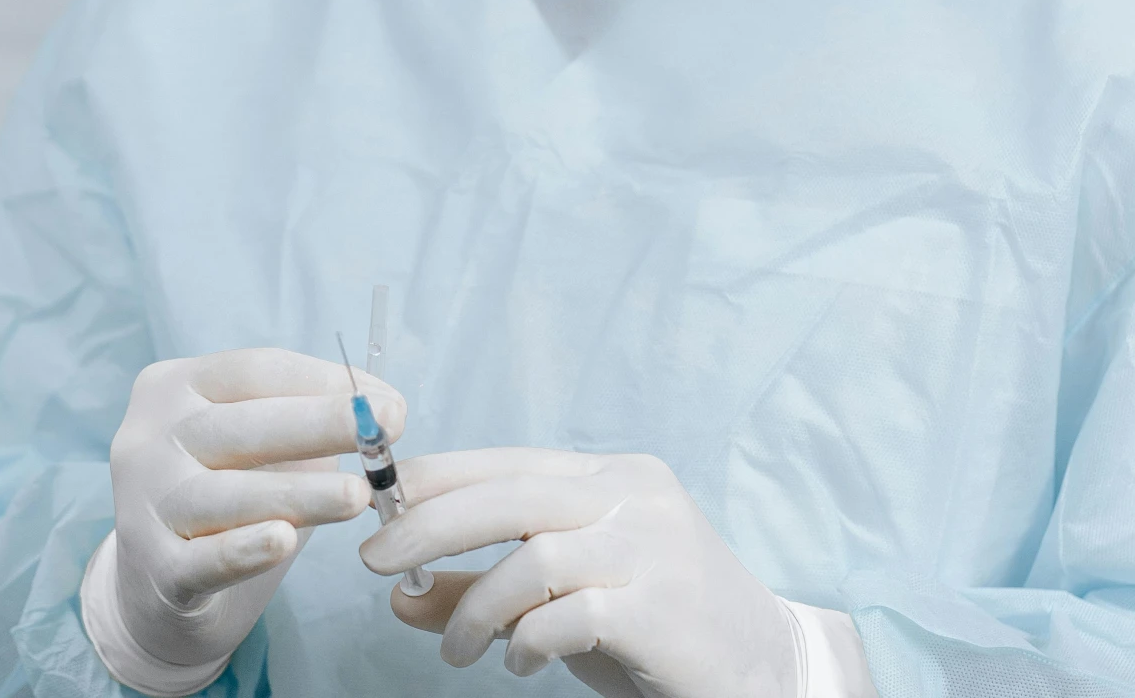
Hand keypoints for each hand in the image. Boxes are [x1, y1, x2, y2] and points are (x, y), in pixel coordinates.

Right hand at [103, 349, 404, 672]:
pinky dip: (244, 550)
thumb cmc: (221, 496)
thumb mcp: (254, 448)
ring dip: (299, 493)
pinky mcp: (153, 570)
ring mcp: (143, 504)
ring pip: (228, 494)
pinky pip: (203, 559)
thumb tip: (385, 410)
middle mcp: (147, 438)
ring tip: (357, 495)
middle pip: (243, 425)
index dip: (324, 382)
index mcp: (173, 388)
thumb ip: (306, 424)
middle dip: (322, 423)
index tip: (388, 402)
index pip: (255, 372)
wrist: (153, 586)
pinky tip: (283, 542)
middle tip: (387, 428)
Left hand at [358, 448, 801, 697]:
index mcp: (613, 478)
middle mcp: (636, 498)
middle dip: (430, 524)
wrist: (762, 672)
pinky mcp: (663, 608)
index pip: (509, 461)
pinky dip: (525, 639)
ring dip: (475, 608)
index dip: (438, 475)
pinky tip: (516, 663)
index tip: (375, 497)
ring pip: (535, 557)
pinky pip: (568, 615)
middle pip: (511, 495)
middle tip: (372, 561)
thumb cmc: (654, 633)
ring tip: (457, 654)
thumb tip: (397, 595)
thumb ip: (485, 592)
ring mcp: (655, 549)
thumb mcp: (563, 604)